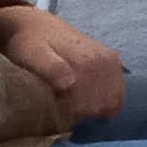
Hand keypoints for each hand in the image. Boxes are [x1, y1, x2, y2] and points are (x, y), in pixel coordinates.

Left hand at [0, 1, 123, 121]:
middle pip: (104, 102)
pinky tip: (96, 106)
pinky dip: (110, 100)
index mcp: (87, 62)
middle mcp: (104, 60)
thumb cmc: (28, 44)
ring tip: (79, 114)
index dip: (76, 117)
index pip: (91, 103)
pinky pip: (118, 87)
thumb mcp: (32, 55)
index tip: (60, 121)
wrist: (33, 24)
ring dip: (99, 109)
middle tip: (67, 119)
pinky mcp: (111, 59)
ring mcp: (109, 59)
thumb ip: (52, 69)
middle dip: (87, 115)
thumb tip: (71, 85)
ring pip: (114, 97)